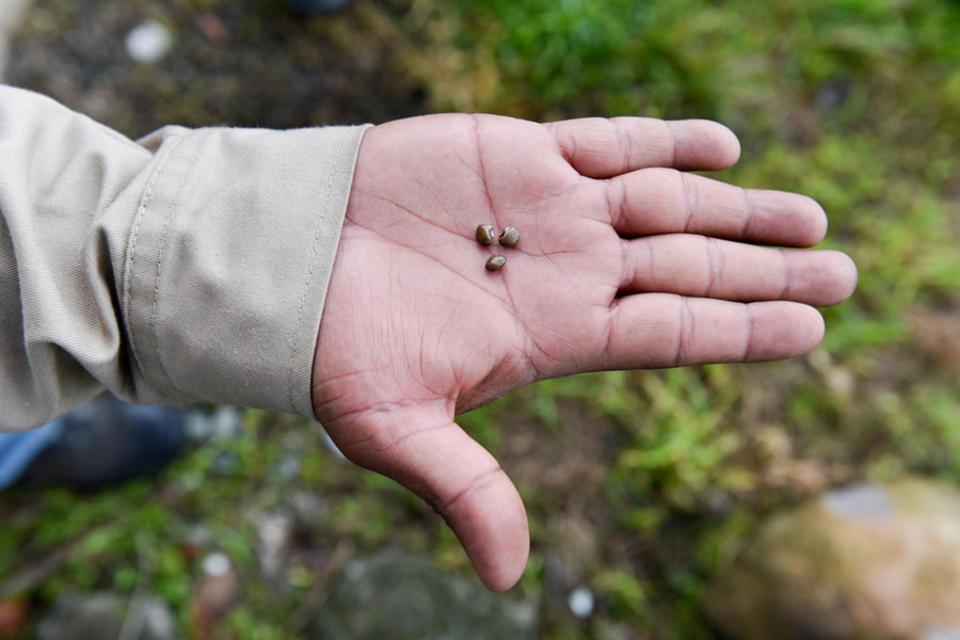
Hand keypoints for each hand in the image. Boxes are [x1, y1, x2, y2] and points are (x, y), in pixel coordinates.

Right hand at [312, 114, 855, 589]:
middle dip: (765, 271)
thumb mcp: (397, 432)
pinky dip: (666, 142)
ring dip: (739, 208)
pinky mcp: (522, 155)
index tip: (813, 330)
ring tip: (810, 218)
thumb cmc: (336, 351)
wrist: (289, 263)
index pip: (672, 333)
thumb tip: (506, 582)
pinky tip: (723, 148)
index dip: (743, 330)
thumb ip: (463, 491)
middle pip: (690, 269)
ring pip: (669, 204)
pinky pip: (610, 143)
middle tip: (843, 273)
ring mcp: (552, 212)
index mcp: (556, 335)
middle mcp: (569, 273)